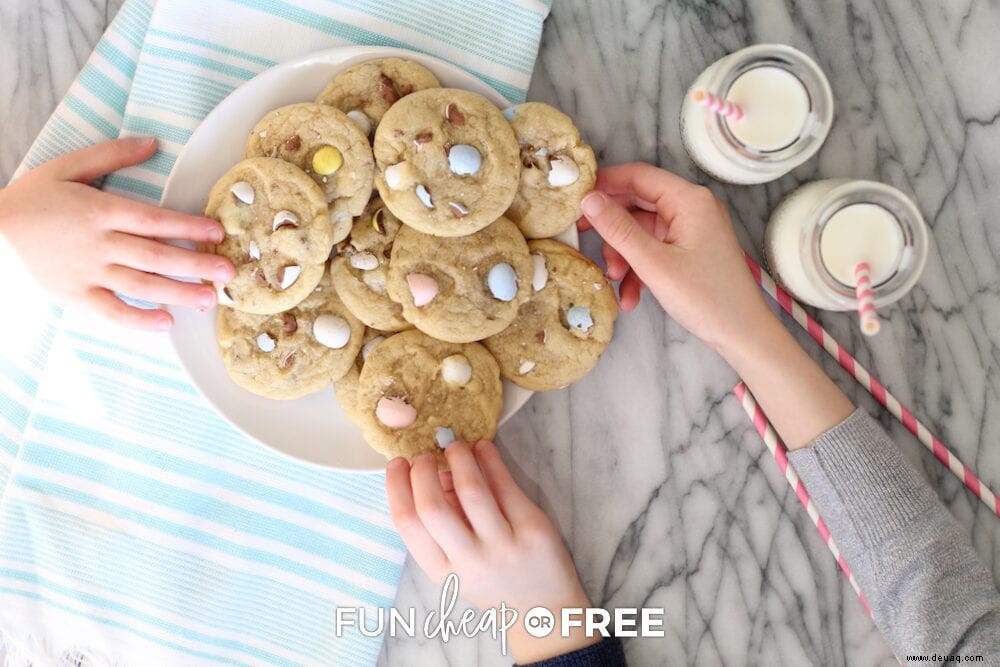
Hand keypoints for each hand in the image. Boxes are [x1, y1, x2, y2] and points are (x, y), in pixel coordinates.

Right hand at [0, 137, 233, 330]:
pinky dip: (138, 320)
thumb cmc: (31, 199)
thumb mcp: (67, 167)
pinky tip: (165, 323)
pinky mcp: (75, 296)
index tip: (217, 232)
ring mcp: (87, 273)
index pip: (153, 220)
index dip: (187, 226)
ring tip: (209, 299)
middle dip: (195, 264)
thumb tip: (153, 143)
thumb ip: (111, 155)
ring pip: (141, 285)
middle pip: (155, 255)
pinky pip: (111, 312)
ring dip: (178, 293)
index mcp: (100, 211)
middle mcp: (99, 244)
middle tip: (228, 272)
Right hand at [386, 440, 598, 663]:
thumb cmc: (495, 583)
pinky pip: (506, 486)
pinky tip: (484, 448)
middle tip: (426, 454)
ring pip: (472, 491)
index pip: (408, 524)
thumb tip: (436, 474)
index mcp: (443, 571)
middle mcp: (470, 561)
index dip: (397, 487)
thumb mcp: (458, 567)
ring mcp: (503, 547)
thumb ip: (442, 527)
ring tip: (456, 445)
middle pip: (433, 507)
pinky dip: (491, 460)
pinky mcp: (532, 531)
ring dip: (459, 458)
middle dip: (424, 471)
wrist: (544, 613)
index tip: (397, 464)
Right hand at [581, 163, 852, 447]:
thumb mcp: (654, 264)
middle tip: (582, 238)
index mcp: (689, 199)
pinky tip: (629, 297)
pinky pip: (654, 250)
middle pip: (638, 203)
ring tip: (613, 280)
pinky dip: (639, 269)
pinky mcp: (690, 250)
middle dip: (611, 227)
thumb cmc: (705, 297)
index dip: (604, 184)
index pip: (638, 175)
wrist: (743, 334)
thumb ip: (619, 229)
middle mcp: (692, 207)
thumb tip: (588, 199)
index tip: (574, 199)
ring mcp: (691, 230)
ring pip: (642, 231)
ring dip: (624, 255)